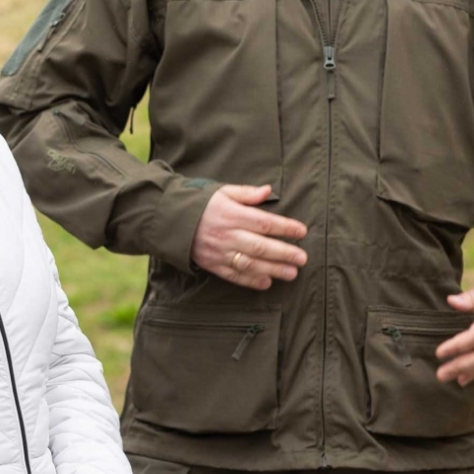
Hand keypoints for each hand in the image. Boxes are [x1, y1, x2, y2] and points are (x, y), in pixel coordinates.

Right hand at [189, 184, 307, 289]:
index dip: (285, 227)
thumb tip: (268, 190)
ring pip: (250, 263)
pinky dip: (250, 281)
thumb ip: (246, 193)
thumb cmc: (201, 204)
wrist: (171, 220)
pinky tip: (266, 282)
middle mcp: (228, 234)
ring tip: (292, 273)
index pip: (264, 222)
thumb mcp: (222, 191)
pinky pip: (234, 275)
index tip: (301, 231)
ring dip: (272, 269)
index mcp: (232, 215)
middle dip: (284, 253)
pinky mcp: (213, 264)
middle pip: (260, 246)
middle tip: (302, 258)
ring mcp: (220, 252)